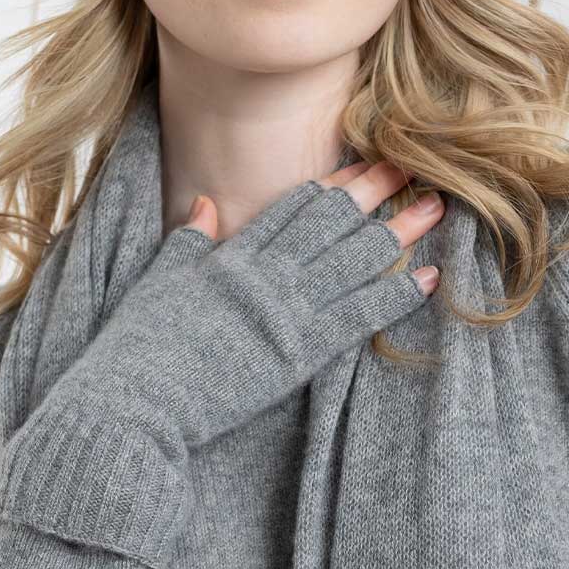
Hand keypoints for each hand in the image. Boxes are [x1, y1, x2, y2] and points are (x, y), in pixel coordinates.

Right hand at [11, 160, 442, 453]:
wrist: (132, 405)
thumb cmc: (134, 352)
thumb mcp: (154, 285)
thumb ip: (185, 244)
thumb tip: (203, 206)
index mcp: (229, 257)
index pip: (292, 208)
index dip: (334, 184)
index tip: (365, 163)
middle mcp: (262, 275)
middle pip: (331, 222)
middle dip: (375, 191)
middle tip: (415, 167)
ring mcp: (283, 312)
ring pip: (352, 260)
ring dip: (398, 232)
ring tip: (435, 208)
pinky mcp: (297, 354)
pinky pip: (358, 316)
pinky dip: (394, 295)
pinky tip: (425, 278)